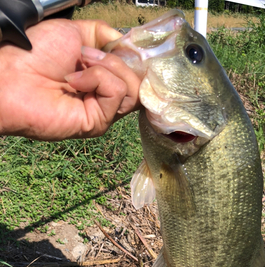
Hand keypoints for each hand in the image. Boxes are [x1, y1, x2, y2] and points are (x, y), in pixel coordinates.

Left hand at [0, 19, 140, 139]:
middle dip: (118, 59)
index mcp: (103, 77)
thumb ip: (105, 36)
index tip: (122, 46)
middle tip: (86, 56)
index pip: (136, 71)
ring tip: (80, 65)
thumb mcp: (77, 32)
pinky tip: (75, 81)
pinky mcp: (99, 122)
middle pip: (139, 81)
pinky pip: (117, 93)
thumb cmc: (35, 53)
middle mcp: (106, 96)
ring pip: (132, 87)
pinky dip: (99, 79)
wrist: (13, 74)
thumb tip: (128, 45)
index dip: (134, 57)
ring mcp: (104, 111)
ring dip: (108, 68)